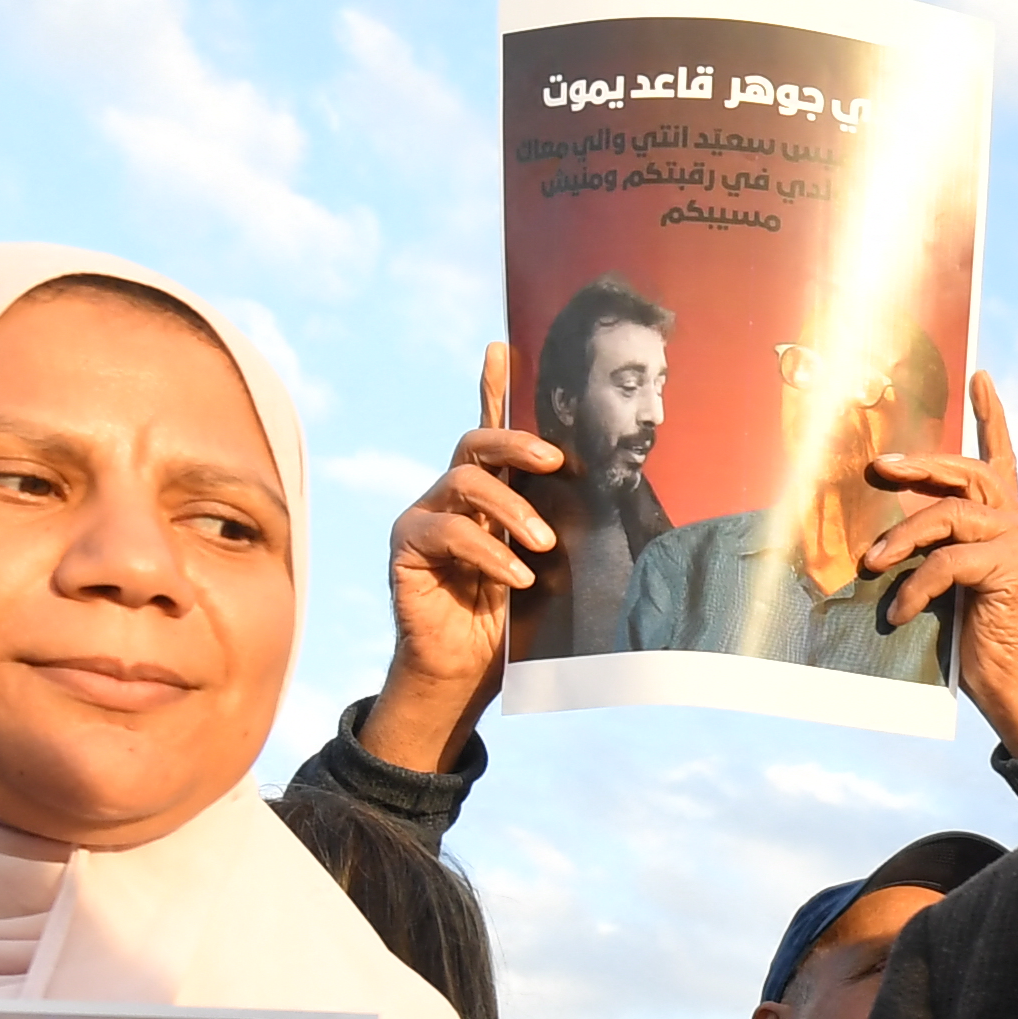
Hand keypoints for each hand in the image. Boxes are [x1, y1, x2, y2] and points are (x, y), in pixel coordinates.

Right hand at [376, 369, 567, 769]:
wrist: (466, 671)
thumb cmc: (513, 620)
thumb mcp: (547, 568)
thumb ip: (559, 531)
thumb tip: (609, 503)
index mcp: (491, 492)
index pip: (490, 429)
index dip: (491, 386)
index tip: (500, 347)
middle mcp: (455, 493)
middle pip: (477, 443)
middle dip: (516, 443)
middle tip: (554, 461)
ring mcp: (428, 515)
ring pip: (466, 482)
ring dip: (512, 510)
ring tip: (543, 545)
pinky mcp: (408, 544)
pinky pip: (447, 530)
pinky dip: (488, 551)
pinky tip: (517, 577)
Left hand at [857, 373, 1017, 759]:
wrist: (1008, 685)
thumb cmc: (971, 638)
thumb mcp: (947, 579)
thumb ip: (934, 544)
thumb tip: (881, 523)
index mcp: (1007, 523)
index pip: (1002, 459)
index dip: (992, 417)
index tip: (980, 376)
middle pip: (969, 472)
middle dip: (921, 465)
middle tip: (880, 467)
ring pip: (952, 515)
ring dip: (903, 537)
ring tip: (873, 565)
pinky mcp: (1014, 567)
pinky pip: (949, 561)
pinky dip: (916, 584)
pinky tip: (899, 612)